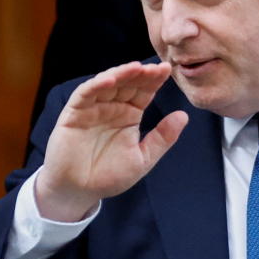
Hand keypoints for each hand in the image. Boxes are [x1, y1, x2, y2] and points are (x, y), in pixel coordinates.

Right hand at [36, 61, 187, 220]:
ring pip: (107, 84)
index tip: (168, 69)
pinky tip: (110, 80)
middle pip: (128, 84)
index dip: (155, 80)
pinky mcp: (74, 113)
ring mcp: (93, 108)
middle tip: (156, 67)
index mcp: (130, 114)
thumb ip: (162, 138)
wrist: (79, 191)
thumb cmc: (109, 175)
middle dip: (141, 74)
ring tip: (135, 69)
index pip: (145, 92)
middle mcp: (112, 107)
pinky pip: (85, 94)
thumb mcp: (143, 158)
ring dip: (121, 74)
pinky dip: (96, 85)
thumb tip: (184, 115)